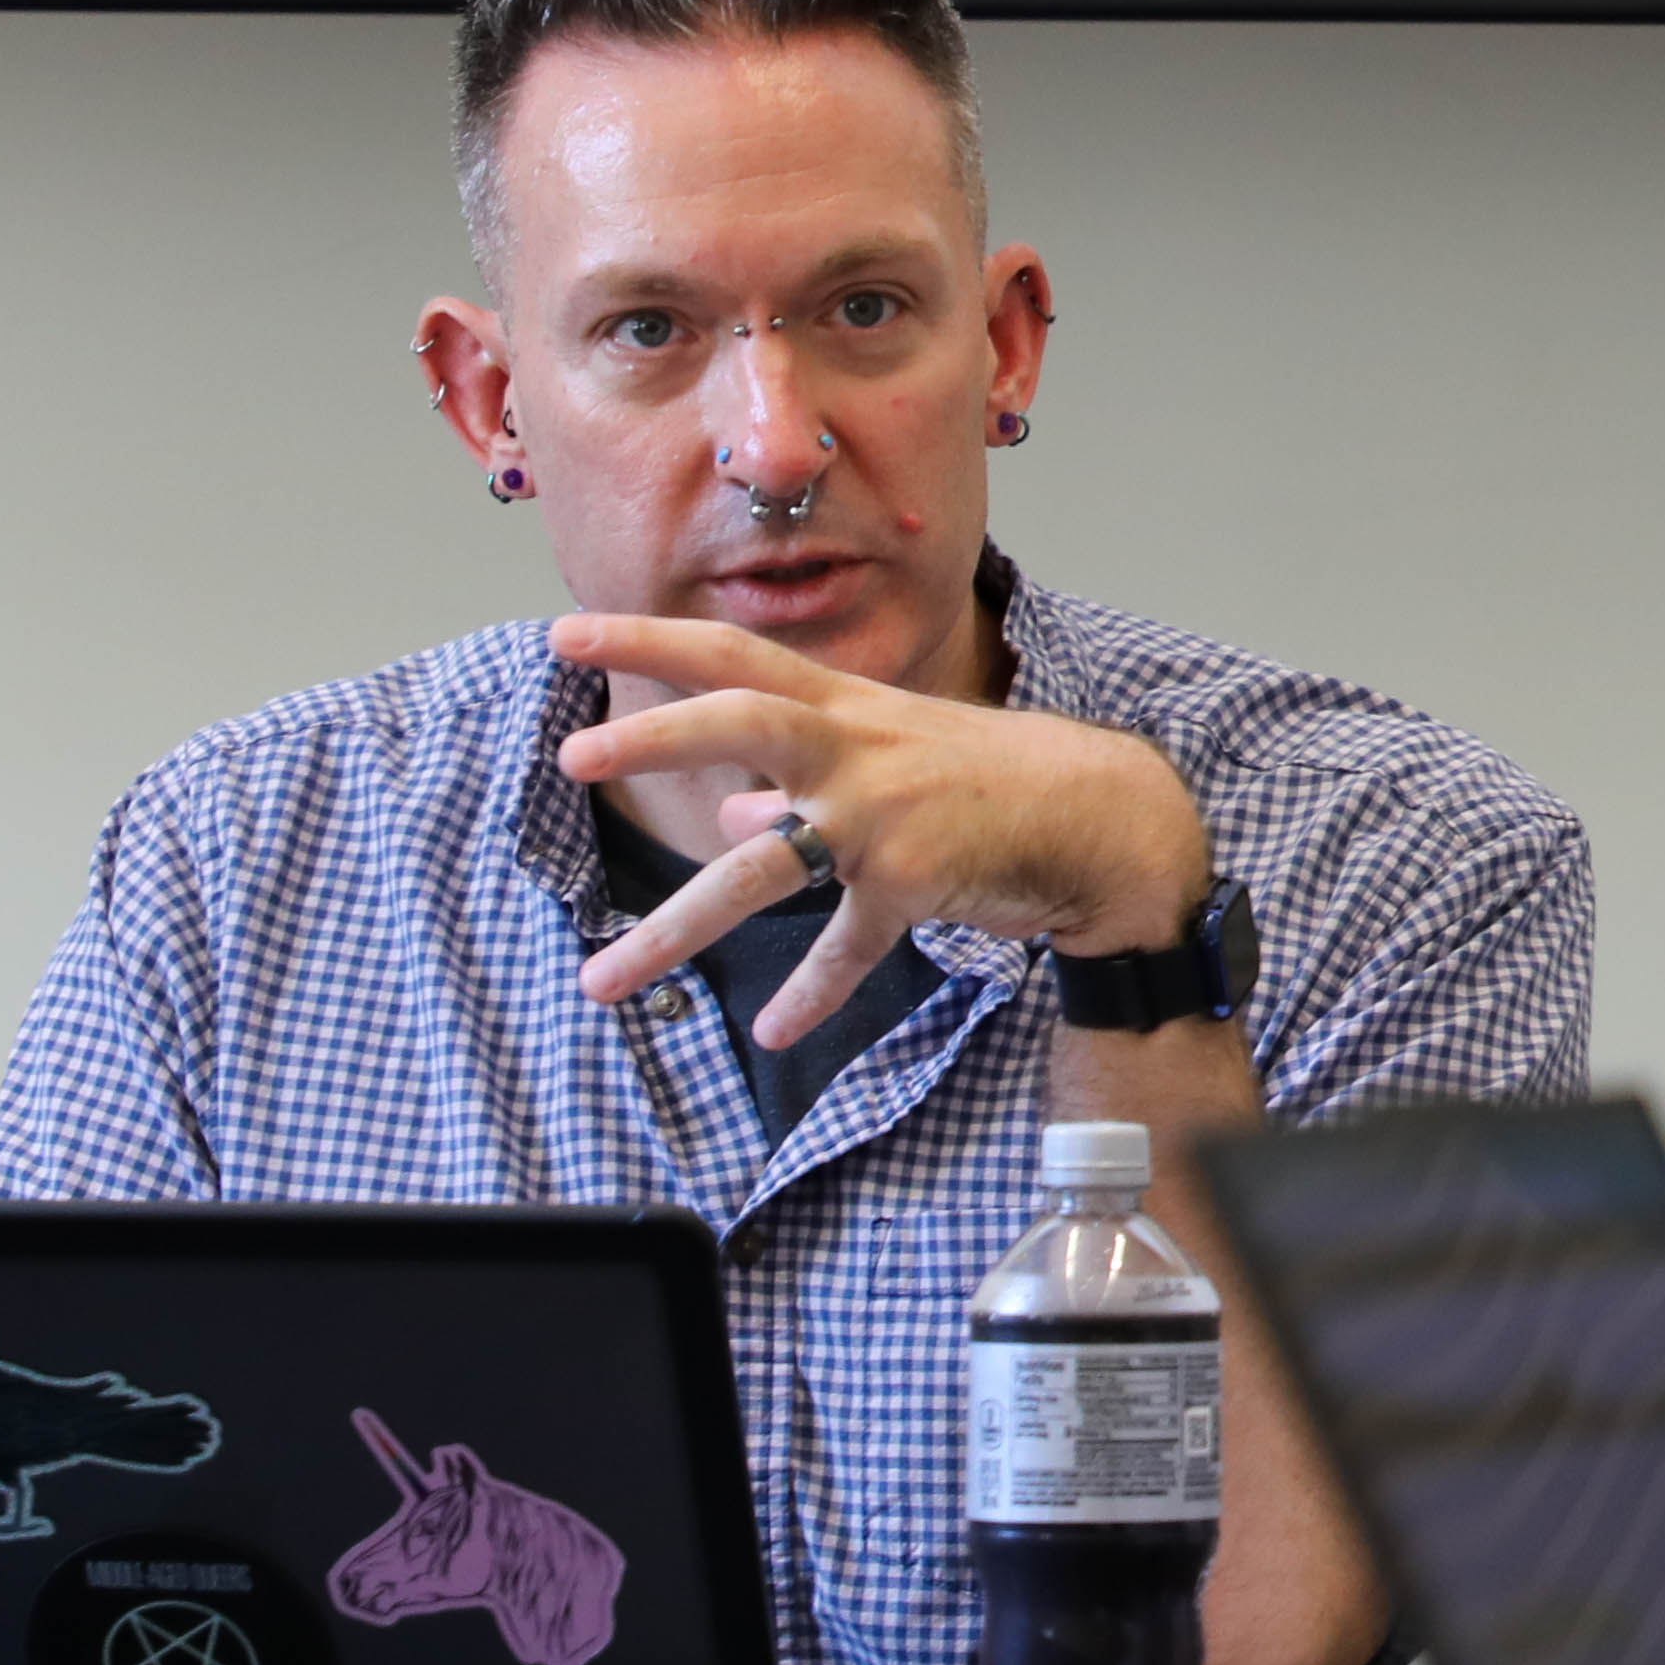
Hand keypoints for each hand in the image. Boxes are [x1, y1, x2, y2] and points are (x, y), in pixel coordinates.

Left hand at [549, 612, 1217, 1050]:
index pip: (730, 656)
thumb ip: (796, 784)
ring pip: (764, 865)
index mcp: (841, 709)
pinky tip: (774, 1031)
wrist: (1099, 817)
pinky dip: (811, 993)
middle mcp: (855, 750)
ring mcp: (882, 816)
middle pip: (743, 720)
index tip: (565, 633)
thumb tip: (728, 808)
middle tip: (573, 756)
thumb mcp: (889, 759)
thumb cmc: (989, 781)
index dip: (646, 639)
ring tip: (602, 978)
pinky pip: (847, 946)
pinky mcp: (913, 881)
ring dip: (676, 926)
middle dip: (657, 736)